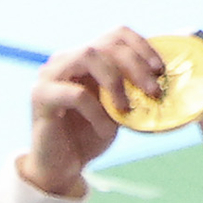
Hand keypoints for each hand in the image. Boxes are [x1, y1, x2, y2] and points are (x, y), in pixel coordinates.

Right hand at [19, 26, 171, 202]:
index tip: (160, 70)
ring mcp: (49, 75)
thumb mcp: (117, 108)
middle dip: (135, 65)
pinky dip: (97, 112)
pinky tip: (104, 130)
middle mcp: (65, 59)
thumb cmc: (89, 136)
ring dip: (115, 81)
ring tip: (127, 108)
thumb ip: (131, 89)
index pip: (116, 35)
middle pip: (105, 44)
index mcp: (85, 57)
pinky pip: (76, 94)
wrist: (59, 168)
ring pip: (88, 56)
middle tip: (154, 91)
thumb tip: (162, 78)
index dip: (142, 47)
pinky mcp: (40, 96)